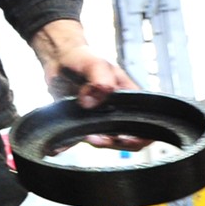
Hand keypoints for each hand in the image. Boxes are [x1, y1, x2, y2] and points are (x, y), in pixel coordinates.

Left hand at [31, 19, 141, 148]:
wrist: (59, 59)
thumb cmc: (83, 58)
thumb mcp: (96, 64)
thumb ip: (99, 80)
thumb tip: (91, 102)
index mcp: (130, 99)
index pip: (145, 125)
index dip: (138, 136)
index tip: (121, 137)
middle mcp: (116, 111)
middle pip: (125, 139)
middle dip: (112, 142)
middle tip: (94, 137)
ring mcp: (98, 118)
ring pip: (102, 140)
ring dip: (92, 142)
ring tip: (81, 136)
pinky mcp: (80, 121)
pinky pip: (77, 138)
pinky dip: (69, 144)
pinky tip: (59, 147)